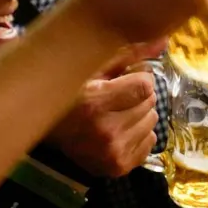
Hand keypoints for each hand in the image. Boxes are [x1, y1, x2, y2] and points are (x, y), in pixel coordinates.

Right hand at [47, 58, 158, 177]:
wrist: (44, 128)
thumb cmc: (69, 93)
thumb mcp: (93, 68)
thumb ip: (130, 54)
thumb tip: (163, 40)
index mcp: (95, 103)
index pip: (146, 86)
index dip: (138, 79)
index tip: (124, 80)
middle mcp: (105, 131)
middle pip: (150, 103)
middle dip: (138, 97)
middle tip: (115, 99)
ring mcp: (112, 153)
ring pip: (153, 122)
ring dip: (139, 115)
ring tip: (115, 115)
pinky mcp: (117, 167)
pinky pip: (150, 142)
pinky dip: (140, 135)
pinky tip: (119, 132)